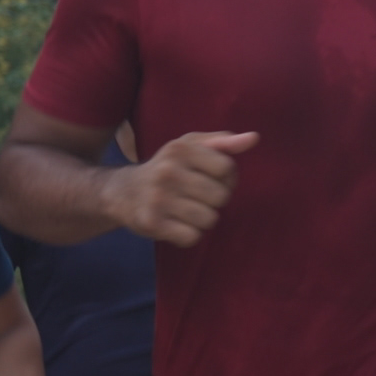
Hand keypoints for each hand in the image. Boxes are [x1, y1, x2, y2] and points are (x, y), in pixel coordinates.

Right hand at [104, 131, 258, 246]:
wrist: (122, 192)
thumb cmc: (168, 167)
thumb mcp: (190, 146)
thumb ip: (223, 142)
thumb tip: (254, 138)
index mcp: (181, 149)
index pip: (228, 168)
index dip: (228, 178)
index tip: (214, 179)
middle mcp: (167, 171)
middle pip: (221, 196)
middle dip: (215, 200)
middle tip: (197, 196)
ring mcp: (158, 198)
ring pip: (210, 219)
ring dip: (204, 219)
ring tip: (187, 210)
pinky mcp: (151, 223)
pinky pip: (192, 237)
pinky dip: (189, 234)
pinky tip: (176, 224)